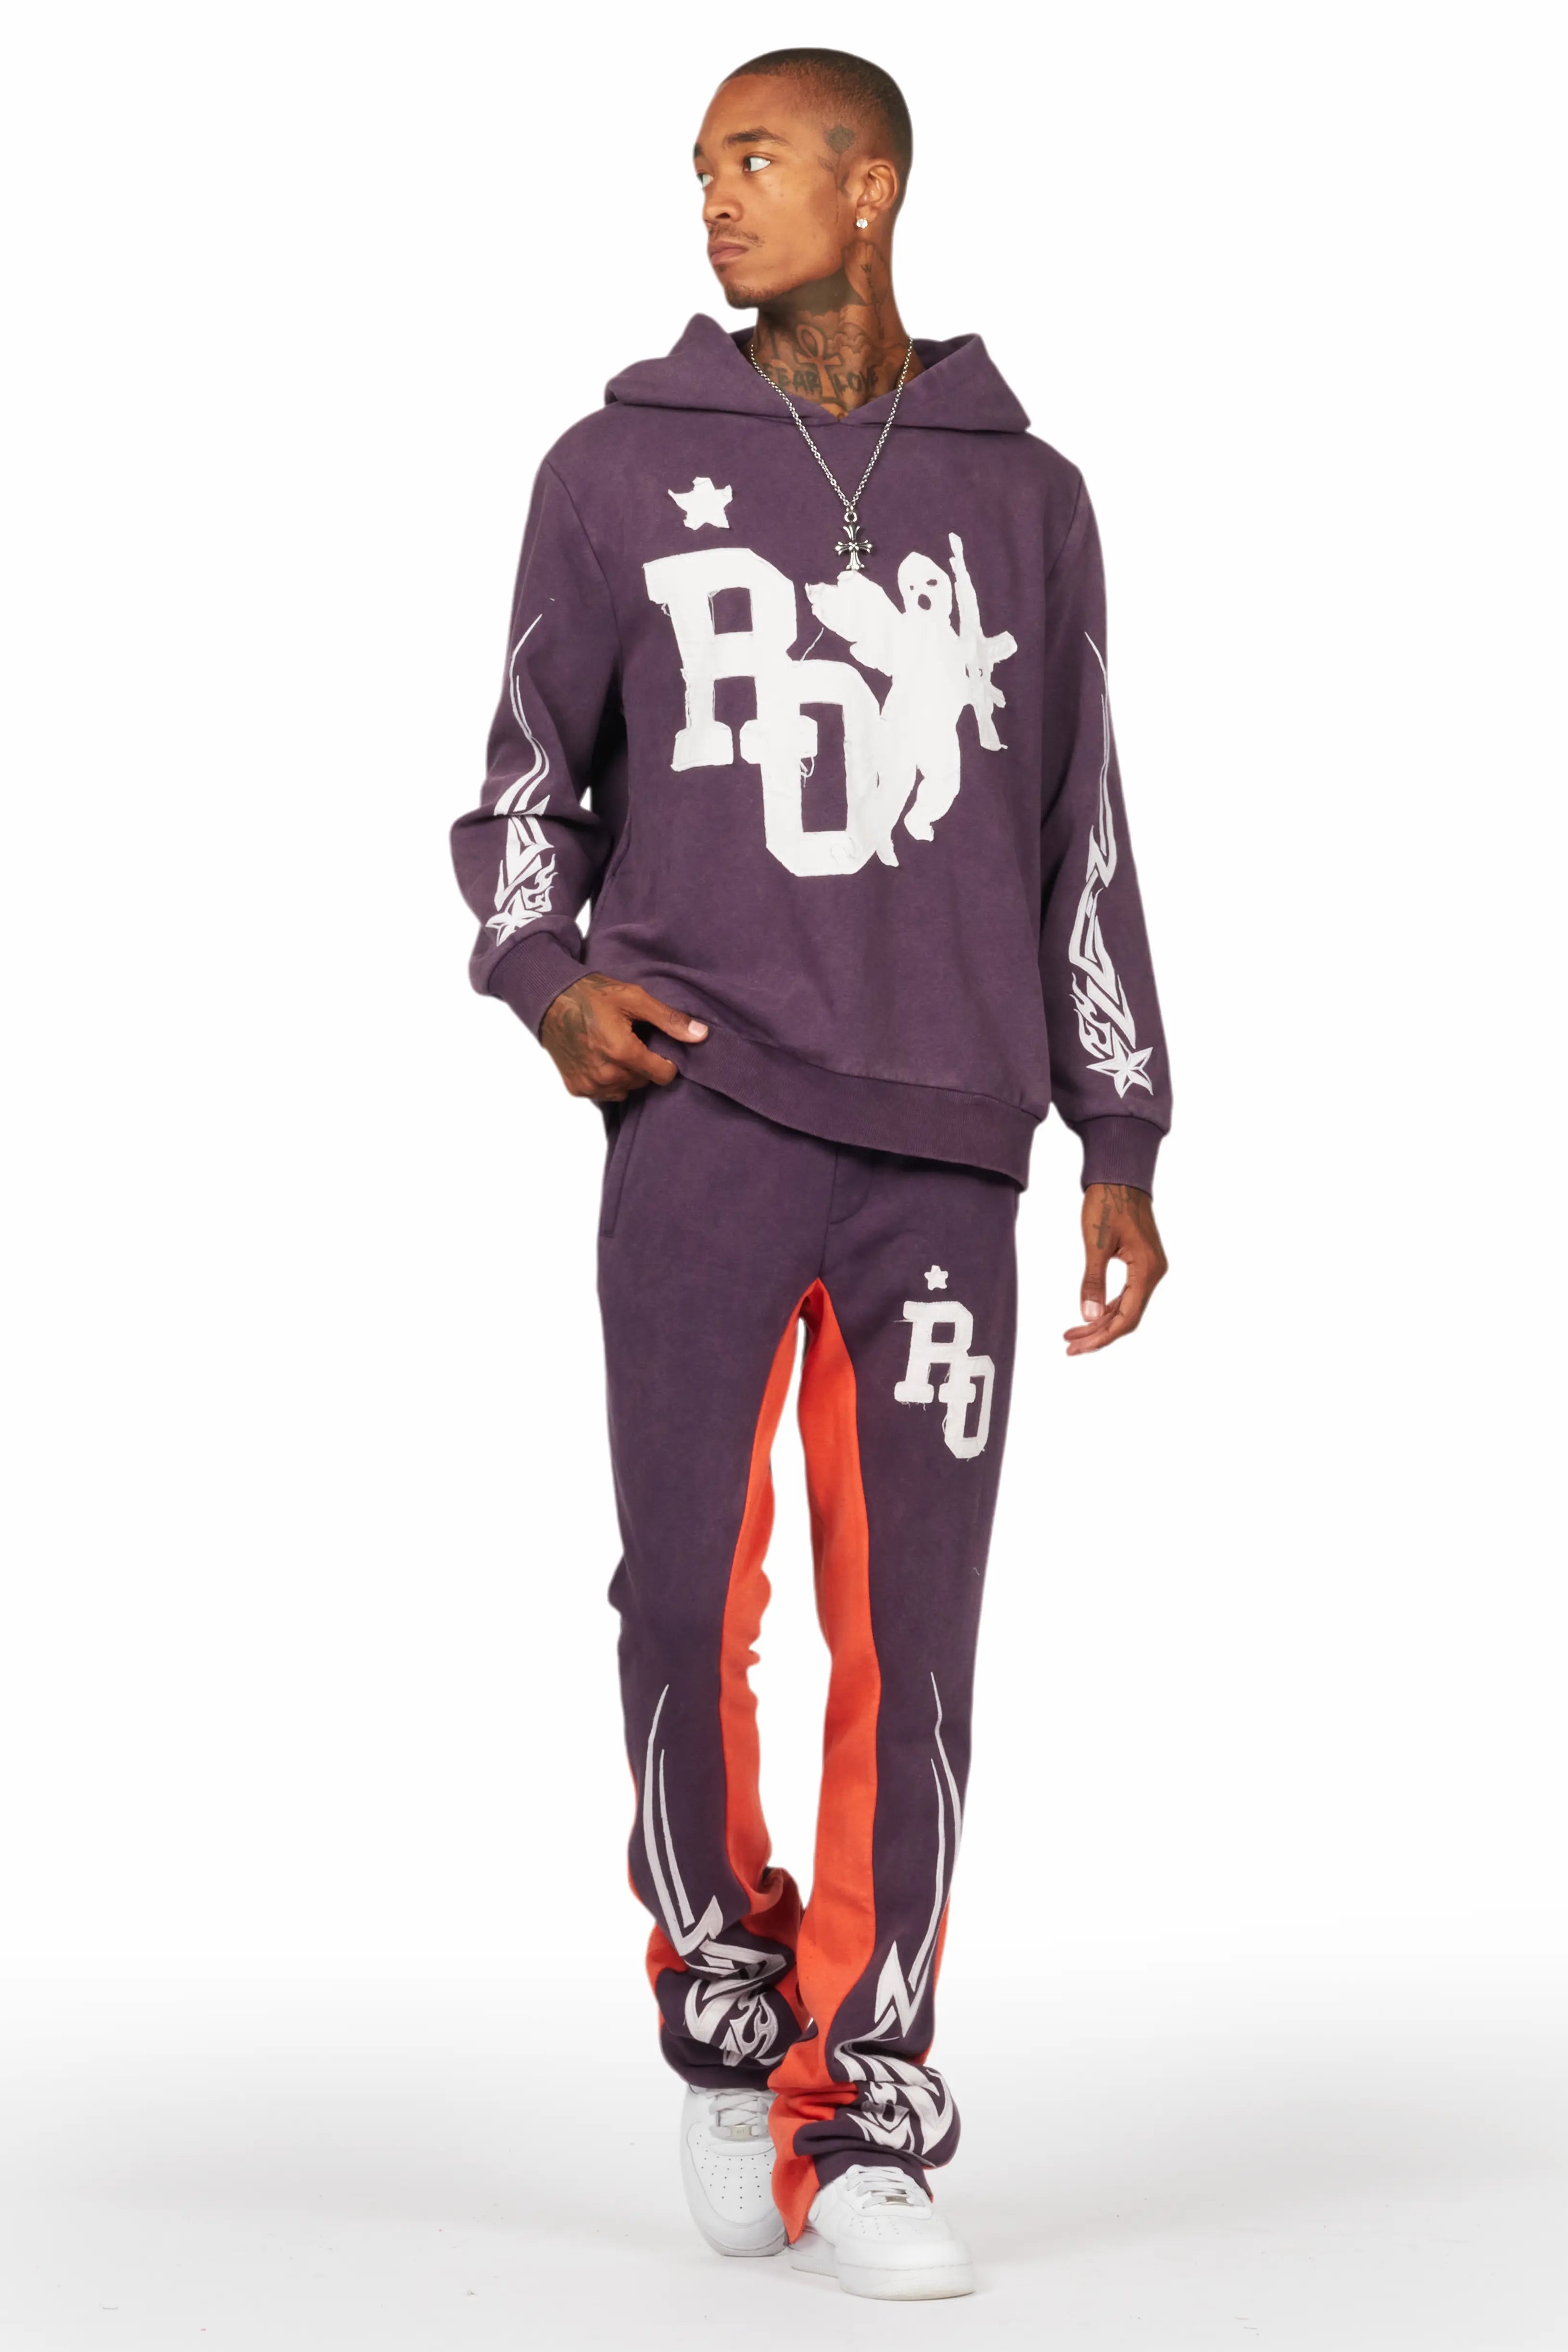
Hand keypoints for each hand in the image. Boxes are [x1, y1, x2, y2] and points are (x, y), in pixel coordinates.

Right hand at [540, 972, 707, 1102]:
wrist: (550, 999)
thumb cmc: (592, 995)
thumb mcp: (635, 998)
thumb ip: (669, 1020)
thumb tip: (701, 1036)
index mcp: (623, 1052)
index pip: (664, 1074)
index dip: (666, 1060)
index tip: (656, 1046)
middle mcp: (606, 1074)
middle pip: (644, 1081)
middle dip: (643, 1064)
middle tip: (631, 1039)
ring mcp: (590, 1084)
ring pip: (625, 1089)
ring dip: (626, 1074)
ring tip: (615, 1048)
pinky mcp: (576, 1088)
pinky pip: (604, 1093)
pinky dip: (606, 1079)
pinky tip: (600, 1057)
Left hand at [1064, 1183, 1167, 1355]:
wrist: (1120, 1175)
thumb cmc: (1107, 1203)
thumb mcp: (1095, 1243)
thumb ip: (1092, 1281)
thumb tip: (1087, 1317)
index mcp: (1147, 1269)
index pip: (1127, 1317)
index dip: (1102, 1337)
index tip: (1078, 1347)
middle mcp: (1154, 1272)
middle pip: (1128, 1317)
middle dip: (1098, 1334)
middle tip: (1069, 1346)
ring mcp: (1150, 1268)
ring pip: (1126, 1306)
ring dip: (1101, 1322)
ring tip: (1072, 1335)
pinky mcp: (1142, 1262)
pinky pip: (1127, 1294)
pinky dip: (1107, 1306)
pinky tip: (1089, 1315)